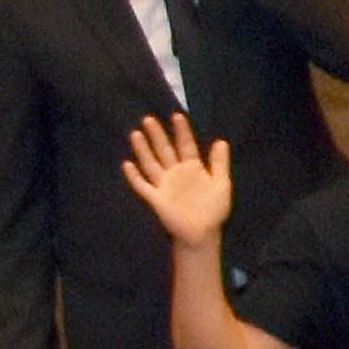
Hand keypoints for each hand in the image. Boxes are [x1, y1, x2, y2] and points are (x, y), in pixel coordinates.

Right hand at [118, 115, 233, 247]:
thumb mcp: (222, 183)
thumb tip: (221, 140)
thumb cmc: (214, 209)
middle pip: (165, 150)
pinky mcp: (156, 198)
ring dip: (143, 150)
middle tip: (148, 119)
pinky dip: (134, 176)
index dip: (182, 131)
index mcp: (193, 168)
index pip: (186, 145)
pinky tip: (127, 164)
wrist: (202, 232)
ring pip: (151, 163)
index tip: (177, 116)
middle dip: (157, 135)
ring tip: (136, 134)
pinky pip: (142, 186)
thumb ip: (219, 163)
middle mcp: (176, 173)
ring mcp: (164, 185)